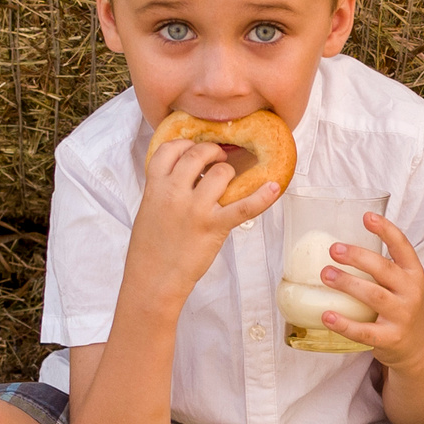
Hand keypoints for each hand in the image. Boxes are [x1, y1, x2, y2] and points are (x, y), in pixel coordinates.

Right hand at [125, 135, 279, 302]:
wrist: (152, 279)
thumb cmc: (150, 248)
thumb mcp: (149, 209)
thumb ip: (165, 189)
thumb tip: (187, 175)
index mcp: (155, 187)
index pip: (169, 149)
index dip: (185, 144)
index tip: (193, 147)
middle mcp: (174, 192)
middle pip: (198, 153)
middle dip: (212, 151)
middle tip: (219, 158)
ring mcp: (195, 209)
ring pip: (221, 172)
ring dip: (229, 172)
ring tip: (229, 180)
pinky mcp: (214, 227)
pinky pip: (244, 206)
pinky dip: (262, 197)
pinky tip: (273, 187)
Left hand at [312, 212, 423, 367]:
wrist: (419, 346)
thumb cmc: (401, 307)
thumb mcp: (402, 284)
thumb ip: (380, 267)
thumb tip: (338, 245)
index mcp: (413, 273)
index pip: (402, 247)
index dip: (386, 230)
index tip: (366, 217)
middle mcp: (411, 292)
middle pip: (384, 269)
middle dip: (358, 257)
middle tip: (334, 249)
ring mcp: (402, 316)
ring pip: (374, 296)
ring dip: (348, 283)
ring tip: (326, 274)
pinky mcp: (391, 338)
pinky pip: (365, 331)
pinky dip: (344, 324)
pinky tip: (327, 315)